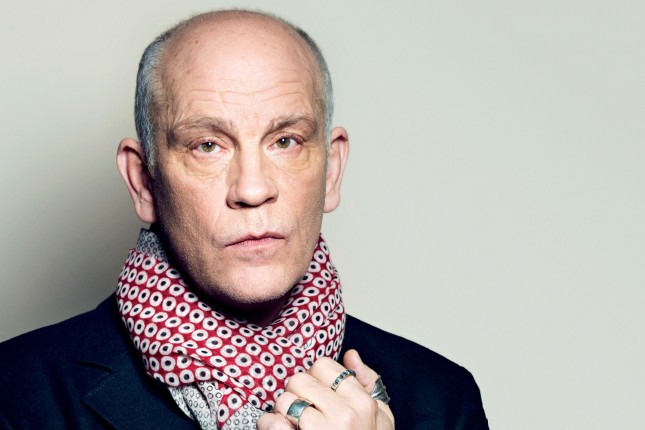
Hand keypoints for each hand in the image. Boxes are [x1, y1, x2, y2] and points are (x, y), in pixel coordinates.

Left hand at [257, 349, 394, 428]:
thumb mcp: (380, 419)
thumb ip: (368, 383)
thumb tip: (351, 355)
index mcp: (362, 403)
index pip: (323, 365)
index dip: (315, 377)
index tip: (317, 393)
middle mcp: (344, 416)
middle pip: (299, 379)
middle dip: (296, 392)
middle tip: (303, 408)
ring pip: (284, 400)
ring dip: (282, 410)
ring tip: (292, 422)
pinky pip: (273, 424)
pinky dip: (268, 424)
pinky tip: (277, 428)